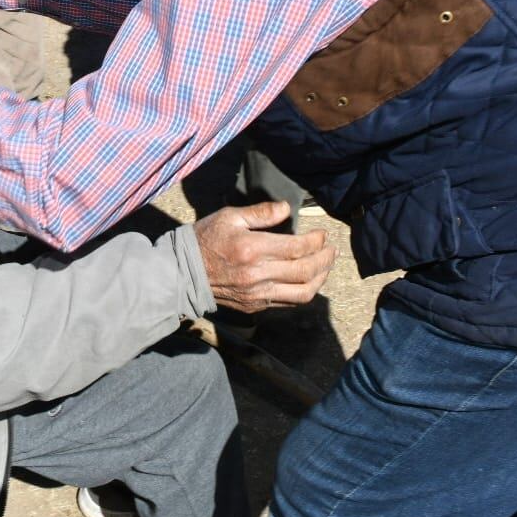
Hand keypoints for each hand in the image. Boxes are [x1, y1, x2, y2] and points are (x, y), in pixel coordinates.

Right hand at [193, 200, 335, 312]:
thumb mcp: (230, 216)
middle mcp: (258, 276)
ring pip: (302, 293)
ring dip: (320, 279)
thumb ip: (261, 213)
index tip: (323, 234)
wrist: (184, 273)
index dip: (316, 241)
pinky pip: (288, 303)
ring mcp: (257, 295)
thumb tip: (287, 209)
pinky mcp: (255, 307)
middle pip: (305, 271)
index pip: (298, 248)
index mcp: (252, 250)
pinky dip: (304, 291)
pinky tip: (308, 279)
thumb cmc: (206, 239)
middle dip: (325, 259)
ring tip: (326, 265)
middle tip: (331, 249)